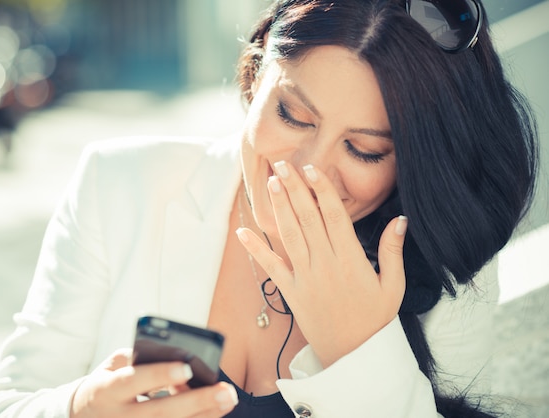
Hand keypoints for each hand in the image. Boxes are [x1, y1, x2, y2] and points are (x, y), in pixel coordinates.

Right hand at [71, 348, 237, 417]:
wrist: (82, 417)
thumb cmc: (106, 383)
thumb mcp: (113, 365)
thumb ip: (140, 358)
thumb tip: (178, 357)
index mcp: (106, 390)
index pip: (134, 381)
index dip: (160, 374)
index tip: (188, 367)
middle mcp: (117, 417)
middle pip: (161, 412)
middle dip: (196, 401)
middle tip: (225, 390)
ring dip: (203, 416)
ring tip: (226, 400)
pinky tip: (212, 414)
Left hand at [237, 162, 406, 366]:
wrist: (352, 355)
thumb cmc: (374, 319)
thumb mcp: (393, 285)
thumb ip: (393, 251)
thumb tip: (400, 220)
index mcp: (351, 259)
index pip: (334, 216)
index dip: (322, 190)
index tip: (312, 169)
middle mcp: (325, 264)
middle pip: (307, 218)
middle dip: (294, 190)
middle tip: (283, 165)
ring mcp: (305, 278)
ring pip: (289, 235)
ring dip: (279, 208)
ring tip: (271, 183)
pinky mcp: (290, 292)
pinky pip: (271, 267)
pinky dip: (256, 249)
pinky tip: (243, 231)